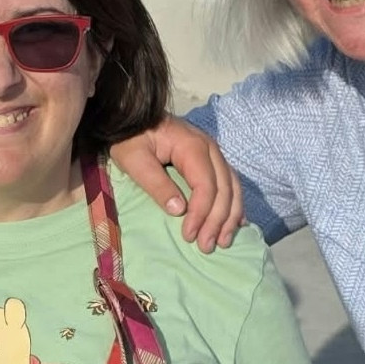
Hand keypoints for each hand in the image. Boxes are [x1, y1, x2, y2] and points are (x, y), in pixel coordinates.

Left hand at [109, 116, 242, 250]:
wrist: (131, 116)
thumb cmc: (129, 138)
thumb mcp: (134, 160)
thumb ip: (156, 183)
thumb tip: (179, 210)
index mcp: (192, 146)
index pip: (206, 185)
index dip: (201, 213)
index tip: (189, 236)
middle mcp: (210, 148)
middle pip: (224, 188)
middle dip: (218, 221)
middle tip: (206, 247)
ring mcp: (213, 152)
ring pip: (232, 187)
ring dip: (230, 216)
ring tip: (223, 241)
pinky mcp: (210, 159)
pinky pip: (230, 183)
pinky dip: (234, 204)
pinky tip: (235, 222)